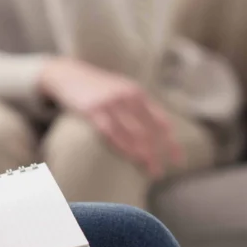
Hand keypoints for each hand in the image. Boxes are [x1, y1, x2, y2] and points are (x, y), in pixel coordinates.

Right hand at [40, 58, 181, 177]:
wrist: (68, 74)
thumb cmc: (97, 86)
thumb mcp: (122, 89)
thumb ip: (138, 106)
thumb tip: (156, 129)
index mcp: (137, 93)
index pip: (161, 120)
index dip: (171, 142)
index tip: (178, 159)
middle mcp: (127, 96)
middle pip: (148, 130)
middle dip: (157, 153)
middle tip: (159, 172)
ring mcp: (110, 103)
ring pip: (132, 133)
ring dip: (143, 154)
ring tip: (149, 170)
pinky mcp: (93, 110)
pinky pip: (111, 132)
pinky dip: (123, 146)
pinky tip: (129, 157)